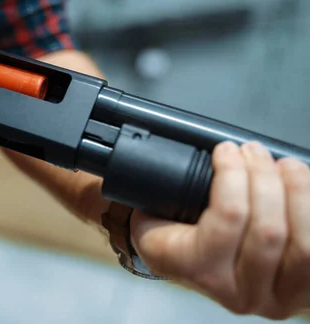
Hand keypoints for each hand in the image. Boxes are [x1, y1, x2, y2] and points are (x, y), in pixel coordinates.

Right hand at [130, 141, 309, 319]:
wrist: (197, 271)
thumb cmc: (177, 238)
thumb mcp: (150, 221)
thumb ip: (156, 197)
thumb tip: (163, 158)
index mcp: (195, 270)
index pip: (228, 218)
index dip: (234, 174)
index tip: (226, 149)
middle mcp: (236, 292)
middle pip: (268, 229)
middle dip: (265, 177)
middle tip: (253, 151)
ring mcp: (274, 297)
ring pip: (303, 245)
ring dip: (298, 193)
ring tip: (286, 166)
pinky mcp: (300, 293)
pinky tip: (301, 188)